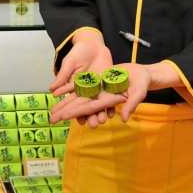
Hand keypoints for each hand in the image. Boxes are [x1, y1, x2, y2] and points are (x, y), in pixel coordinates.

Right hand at [49, 30, 113, 126]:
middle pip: (87, 106)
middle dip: (88, 117)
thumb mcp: (69, 63)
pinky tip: (112, 113)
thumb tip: (51, 90)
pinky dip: (111, 105)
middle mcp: (87, 91)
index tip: (68, 121)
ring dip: (99, 114)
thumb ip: (63, 76)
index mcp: (75, 87)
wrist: (93, 44)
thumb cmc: (78, 52)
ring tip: (101, 121)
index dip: (68, 112)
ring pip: (99, 104)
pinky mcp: (108, 85)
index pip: (71, 102)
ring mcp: (98, 89)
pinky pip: (110, 97)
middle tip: (90, 125)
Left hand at [50, 62, 174, 128]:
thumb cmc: (142, 83)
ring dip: (66, 104)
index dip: (74, 112)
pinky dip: (73, 92)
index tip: (61, 117)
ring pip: (79, 98)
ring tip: (53, 110)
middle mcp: (100, 97)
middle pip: (79, 105)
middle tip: (50, 119)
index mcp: (107, 100)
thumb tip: (124, 119)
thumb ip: (131, 105)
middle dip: (65, 112)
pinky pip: (83, 88)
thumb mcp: (139, 92)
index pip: (88, 108)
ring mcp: (98, 90)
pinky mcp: (98, 83)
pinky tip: (62, 95)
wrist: (142, 73)